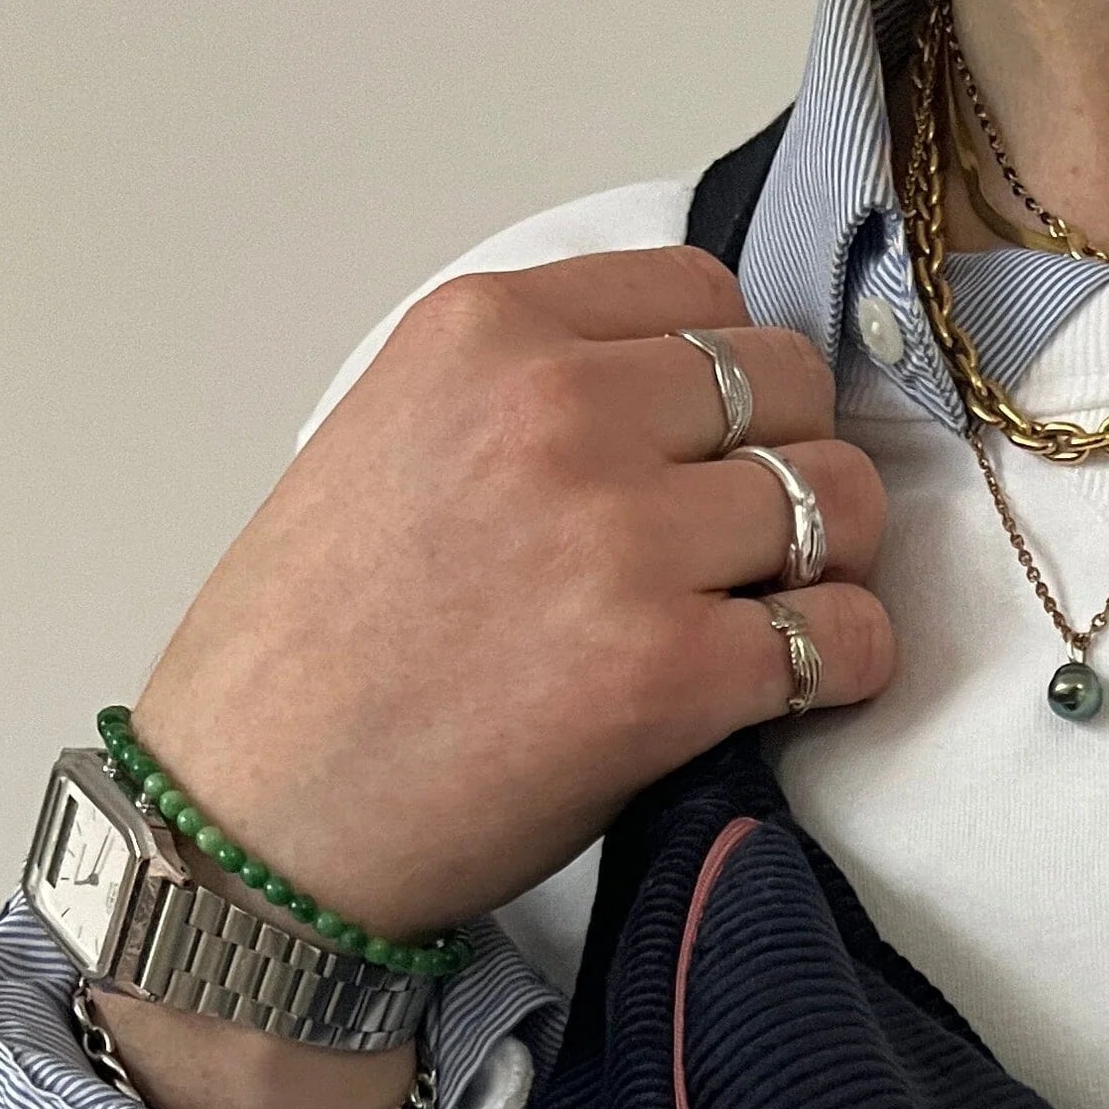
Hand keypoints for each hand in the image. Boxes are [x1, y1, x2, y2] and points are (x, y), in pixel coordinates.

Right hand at [99, 247, 894, 1108]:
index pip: (701, 292)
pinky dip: (847, 663)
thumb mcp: (392, 437)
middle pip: (790, 382)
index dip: (734, 375)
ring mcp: (624, 541)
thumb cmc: (313, 652)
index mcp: (485, 332)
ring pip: (837, 501)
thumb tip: (671, 401)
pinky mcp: (670, 672)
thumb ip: (526, 393)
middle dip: (796, 456)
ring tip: (778, 614)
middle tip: (758, 540)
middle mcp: (561, 412)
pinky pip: (844, 638)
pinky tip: (798, 689)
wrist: (262, 816)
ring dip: (833, 562)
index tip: (715, 444)